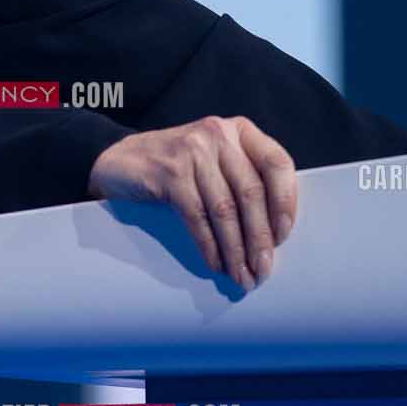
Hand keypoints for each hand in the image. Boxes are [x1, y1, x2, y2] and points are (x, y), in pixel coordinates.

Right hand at [87, 116, 298, 289]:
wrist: (120, 160)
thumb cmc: (178, 166)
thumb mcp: (216, 159)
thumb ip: (244, 177)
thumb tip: (274, 232)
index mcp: (239, 130)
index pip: (277, 163)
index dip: (285, 202)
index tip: (284, 236)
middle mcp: (218, 134)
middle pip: (251, 192)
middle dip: (259, 238)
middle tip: (262, 270)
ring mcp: (193, 151)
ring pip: (224, 209)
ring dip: (236, 250)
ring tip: (241, 275)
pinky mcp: (170, 173)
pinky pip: (197, 217)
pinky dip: (209, 245)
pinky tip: (215, 264)